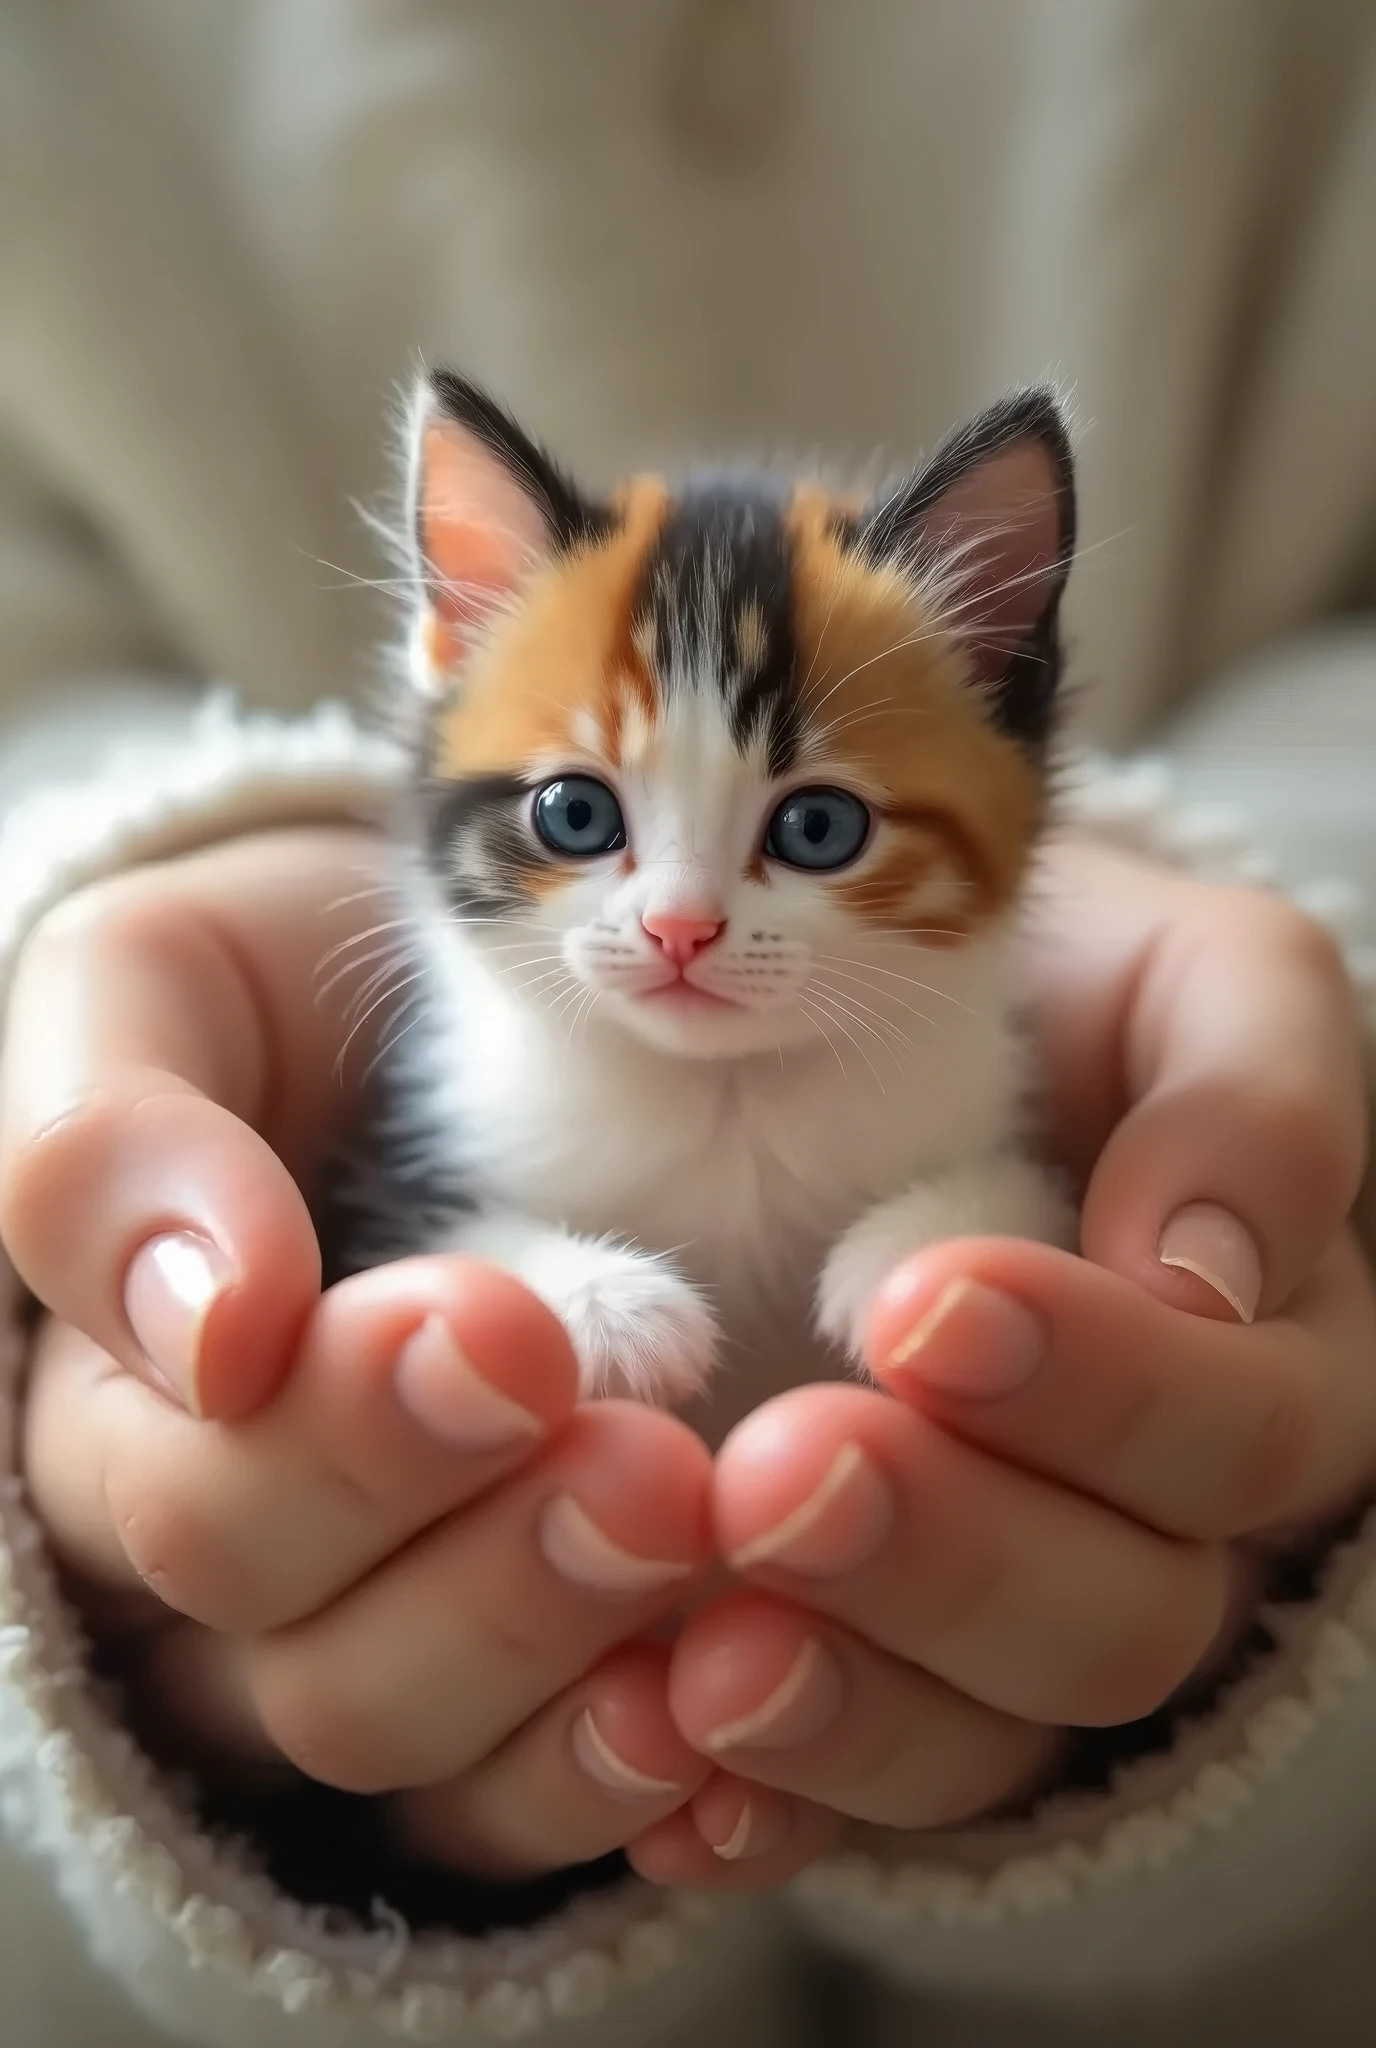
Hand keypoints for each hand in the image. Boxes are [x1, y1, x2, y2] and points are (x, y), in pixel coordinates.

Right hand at [1, 833, 725, 1875]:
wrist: (413, 1013)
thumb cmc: (268, 989)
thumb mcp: (155, 981)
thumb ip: (120, 1139)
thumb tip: (210, 1323)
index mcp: (119, 1418)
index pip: (192, 1505)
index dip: (342, 1445)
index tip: (506, 1329)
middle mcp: (236, 1568)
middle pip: (315, 1677)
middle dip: (487, 1578)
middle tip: (648, 1462)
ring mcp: (377, 1633)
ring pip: (429, 1765)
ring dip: (576, 1673)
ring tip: (706, 1546)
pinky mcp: (521, 1679)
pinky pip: (546, 1803)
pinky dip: (645, 1773)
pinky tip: (736, 1701)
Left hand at [633, 842, 1374, 1888]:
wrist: (885, 1047)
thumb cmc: (1072, 1008)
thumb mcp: (1198, 985)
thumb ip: (1251, 1094)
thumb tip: (1205, 1264)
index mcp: (1266, 1364)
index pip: (1238, 1431)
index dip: (1101, 1389)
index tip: (916, 1301)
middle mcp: (1156, 1524)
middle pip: (1115, 1620)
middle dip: (949, 1556)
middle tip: (786, 1472)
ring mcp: (1003, 1615)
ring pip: (979, 1739)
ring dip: (845, 1713)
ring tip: (704, 1663)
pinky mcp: (869, 1670)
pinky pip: (836, 1790)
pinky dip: (754, 1805)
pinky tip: (667, 1791)